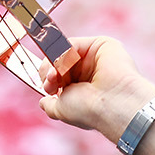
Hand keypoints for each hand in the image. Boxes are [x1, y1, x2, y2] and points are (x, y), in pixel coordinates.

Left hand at [38, 37, 154, 142]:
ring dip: (53, 63)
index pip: (58, 78)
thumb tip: (42, 102)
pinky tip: (64, 64)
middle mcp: (88, 73)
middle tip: (51, 82)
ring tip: (57, 76)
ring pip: (62, 52)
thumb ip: (50, 106)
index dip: (48, 81)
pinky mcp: (101, 45)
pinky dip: (63, 53)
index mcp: (82, 90)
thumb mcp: (62, 110)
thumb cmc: (89, 110)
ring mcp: (94, 58)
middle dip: (48, 72)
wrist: (112, 103)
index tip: (48, 88)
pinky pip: (72, 43)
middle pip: (57, 63)